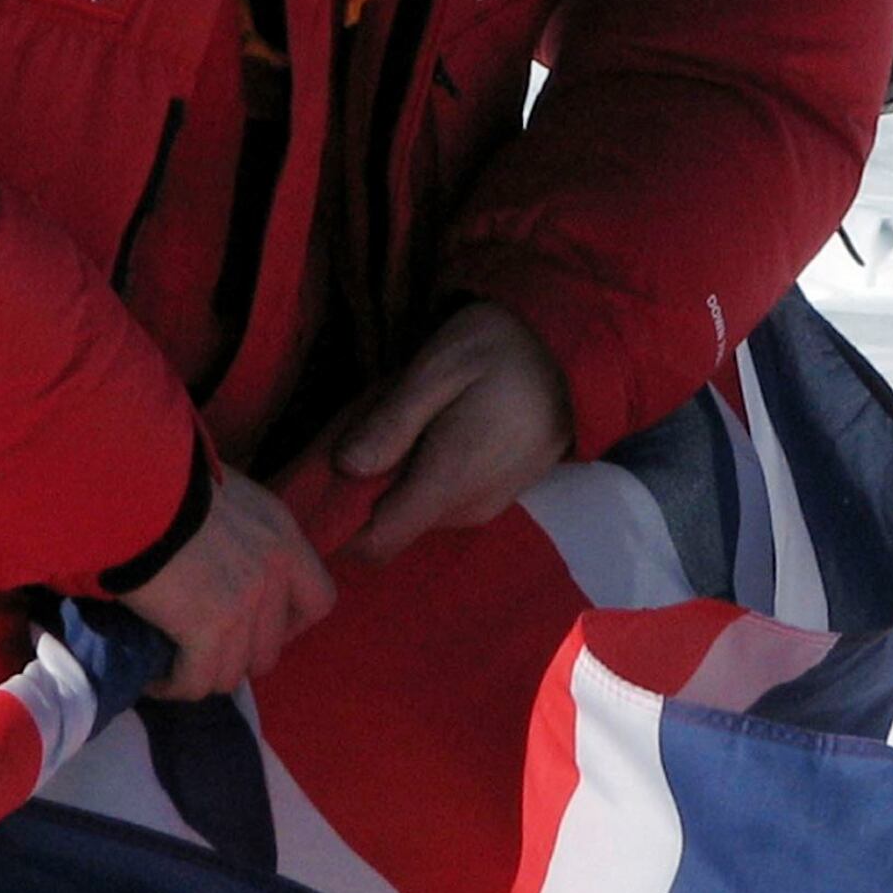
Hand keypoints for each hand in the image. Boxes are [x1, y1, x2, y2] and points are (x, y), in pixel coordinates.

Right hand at [122, 469, 335, 699]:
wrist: (137, 491)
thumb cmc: (170, 482)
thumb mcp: (226, 496)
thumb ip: (241, 532)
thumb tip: (221, 560)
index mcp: (283, 536)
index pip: (319, 600)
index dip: (290, 624)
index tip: (256, 626)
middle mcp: (273, 574)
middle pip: (270, 650)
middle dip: (237, 657)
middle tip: (204, 648)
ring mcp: (244, 605)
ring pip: (232, 674)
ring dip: (201, 674)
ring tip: (173, 666)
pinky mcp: (208, 629)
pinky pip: (197, 681)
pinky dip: (174, 685)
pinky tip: (155, 678)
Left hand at [328, 301, 571, 568]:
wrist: (571, 352)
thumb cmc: (501, 349)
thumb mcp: (440, 367)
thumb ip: (393, 421)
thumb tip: (345, 469)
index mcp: (449, 481)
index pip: (377, 543)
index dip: (339, 525)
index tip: (321, 483)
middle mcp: (467, 509)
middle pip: (391, 525)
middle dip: (369, 488)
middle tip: (371, 428)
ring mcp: (485, 508)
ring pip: (415, 514)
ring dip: (399, 479)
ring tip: (407, 423)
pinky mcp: (496, 499)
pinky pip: (442, 503)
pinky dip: (426, 476)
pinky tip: (435, 431)